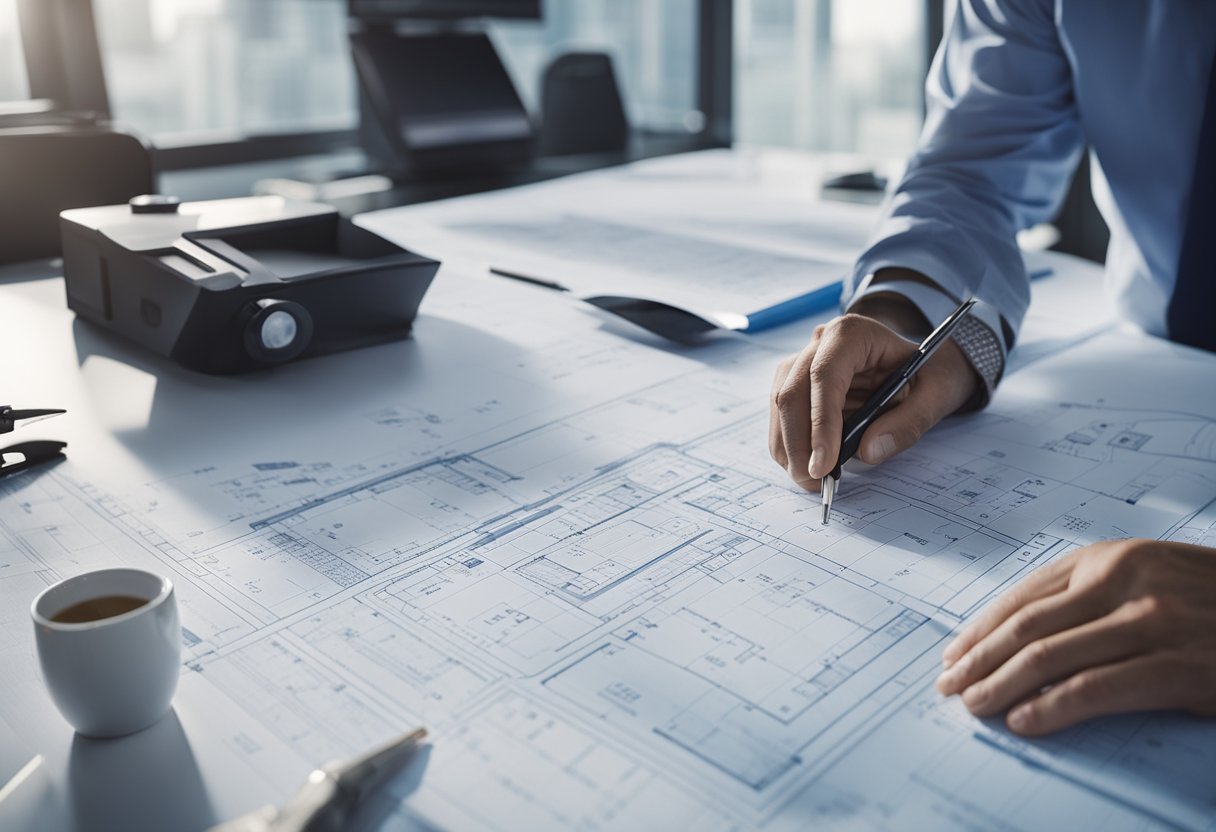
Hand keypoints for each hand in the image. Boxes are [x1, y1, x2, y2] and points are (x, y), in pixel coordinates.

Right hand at [769, 312, 978, 489]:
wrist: (922, 365)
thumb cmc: (930, 373)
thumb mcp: (939, 393)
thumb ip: (910, 421)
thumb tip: (868, 451)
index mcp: (853, 334)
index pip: (825, 375)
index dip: (820, 422)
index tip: (824, 464)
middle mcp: (819, 342)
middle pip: (792, 393)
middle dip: (799, 443)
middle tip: (815, 482)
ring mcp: (803, 362)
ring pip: (781, 406)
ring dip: (790, 448)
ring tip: (812, 480)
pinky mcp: (796, 383)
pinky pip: (783, 416)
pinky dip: (790, 446)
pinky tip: (808, 465)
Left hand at [936, 539, 1215, 734]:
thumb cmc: (1209, 600)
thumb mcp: (1147, 578)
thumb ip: (1089, 595)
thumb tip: (1019, 637)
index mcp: (1109, 557)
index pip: (1023, 597)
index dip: (980, 629)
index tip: (953, 655)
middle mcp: (1123, 580)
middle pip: (1025, 626)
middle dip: (978, 660)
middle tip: (949, 686)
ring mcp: (1150, 621)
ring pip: (1047, 657)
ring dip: (1000, 686)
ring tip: (974, 707)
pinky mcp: (1177, 665)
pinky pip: (1094, 689)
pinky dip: (1050, 708)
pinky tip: (1024, 721)